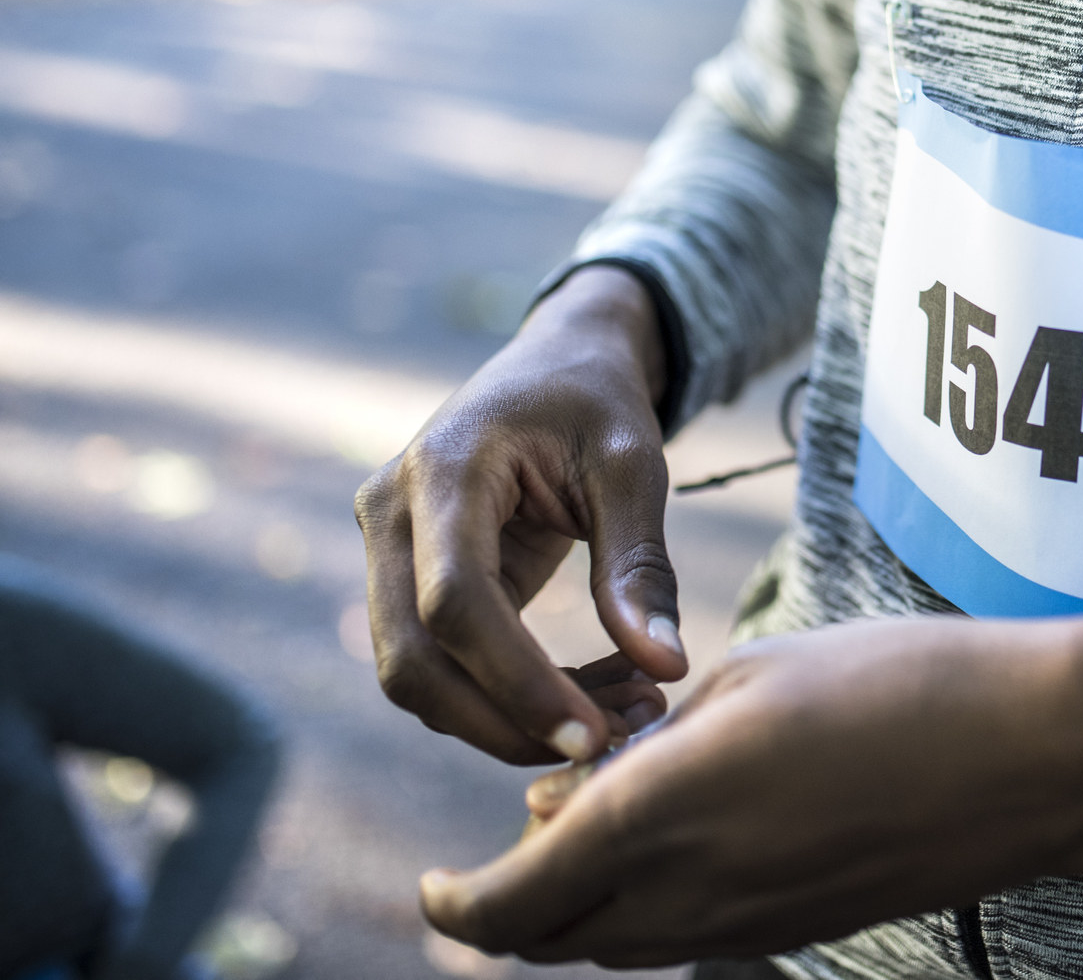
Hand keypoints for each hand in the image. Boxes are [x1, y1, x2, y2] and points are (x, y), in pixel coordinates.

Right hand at [355, 265, 686, 765]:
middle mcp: (390, 513)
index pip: (455, 602)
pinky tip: (590, 697)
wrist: (556, 363)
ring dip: (508, 721)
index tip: (594, 735)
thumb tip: (665, 669)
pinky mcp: (410, 582)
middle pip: (412, 659)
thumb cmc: (596, 402)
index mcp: (442, 469)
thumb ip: (641, 563)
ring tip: (618, 720)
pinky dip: (508, 698)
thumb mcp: (633, 464)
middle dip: (505, 723)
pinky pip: (443, 665)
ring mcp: (388, 551)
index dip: (517, 682)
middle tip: (610, 747)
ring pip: (418, 678)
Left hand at [420, 615, 1082, 966]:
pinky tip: (683, 831)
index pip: (508, 905)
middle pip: (550, 945)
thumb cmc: (892, 683)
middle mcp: (689, 896)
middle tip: (514, 841)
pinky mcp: (796, 930)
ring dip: (577, 906)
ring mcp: (747, 928)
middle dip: (508, 906)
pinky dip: (645, 905)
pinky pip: (682, 939)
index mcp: (658, 817)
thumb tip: (574, 793)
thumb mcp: (747, 676)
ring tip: (596, 821)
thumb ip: (644, 741)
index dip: (453, 904)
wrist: (1030, 753)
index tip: (432, 882)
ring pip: (614, 947)